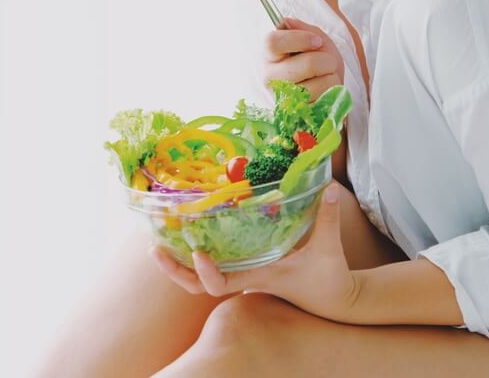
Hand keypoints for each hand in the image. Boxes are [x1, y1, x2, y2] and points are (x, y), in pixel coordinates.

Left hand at [149, 183, 359, 322]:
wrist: (334, 299)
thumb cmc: (329, 278)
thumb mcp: (328, 248)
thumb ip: (328, 218)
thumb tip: (328, 188)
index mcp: (259, 277)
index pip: (220, 286)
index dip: (204, 273)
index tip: (198, 252)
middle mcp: (245, 279)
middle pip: (197, 286)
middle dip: (174, 271)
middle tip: (155, 248)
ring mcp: (244, 277)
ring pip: (201, 280)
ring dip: (179, 264)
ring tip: (159, 243)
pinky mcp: (248, 271)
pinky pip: (214, 268)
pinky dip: (197, 257)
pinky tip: (189, 238)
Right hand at [262, 17, 343, 100]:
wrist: (322, 88)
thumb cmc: (313, 59)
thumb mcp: (309, 37)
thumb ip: (300, 28)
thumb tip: (287, 23)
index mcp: (268, 55)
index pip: (273, 42)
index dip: (300, 39)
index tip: (316, 41)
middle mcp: (269, 78)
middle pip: (308, 64)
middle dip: (326, 60)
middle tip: (326, 61)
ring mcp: (283, 99)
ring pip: (322, 83)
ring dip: (332, 77)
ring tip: (323, 77)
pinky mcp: (298, 115)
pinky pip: (327, 100)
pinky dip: (333, 93)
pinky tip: (323, 92)